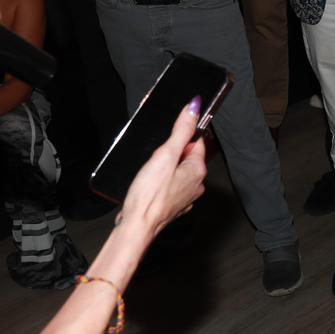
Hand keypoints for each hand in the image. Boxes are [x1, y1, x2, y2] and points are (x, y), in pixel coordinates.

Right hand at [120, 100, 207, 243]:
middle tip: (154, 161)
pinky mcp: (172, 207)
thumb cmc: (149, 193)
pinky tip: (149, 186)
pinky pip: (169, 188)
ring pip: (177, 174)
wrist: (136, 226)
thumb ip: (181, 130)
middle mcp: (196, 186)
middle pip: (186, 158)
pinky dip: (161, 184)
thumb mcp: (165, 155)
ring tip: (149, 174)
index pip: (196, 143)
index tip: (167, 142)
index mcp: (197, 171)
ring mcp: (185, 199)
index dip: (181, 138)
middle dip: (170, 154)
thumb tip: (195, 107)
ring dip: (165, 170)